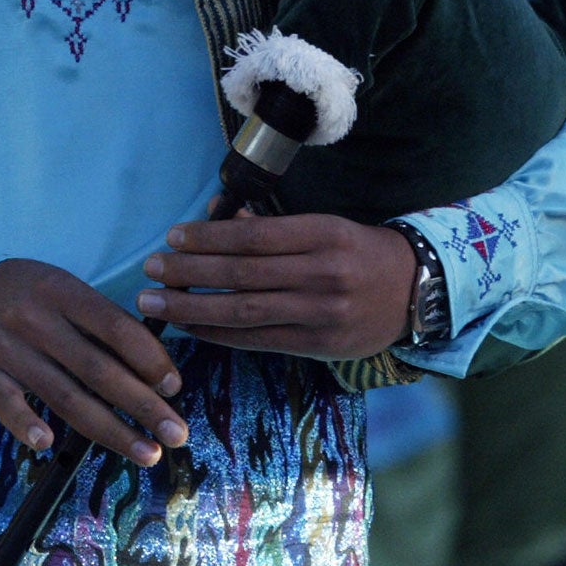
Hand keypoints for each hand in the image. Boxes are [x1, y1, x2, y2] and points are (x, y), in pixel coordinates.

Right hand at [0, 259, 186, 466]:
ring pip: (64, 396)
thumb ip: (106, 327)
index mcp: (64, 291)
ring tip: (146, 452)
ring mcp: (6, 347)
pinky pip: (5, 403)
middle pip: (97, 369)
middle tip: (177, 434)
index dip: (150, 359)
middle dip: (143, 406)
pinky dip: (25, 424)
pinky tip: (48, 444)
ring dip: (109, 430)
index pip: (116, 327)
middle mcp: (35, 318)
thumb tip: (157, 375)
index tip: (175, 388)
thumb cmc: (39, 297)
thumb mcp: (70, 293)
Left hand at [137, 213, 417, 359]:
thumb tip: (222, 220)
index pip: (253, 238)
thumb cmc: (360, 251)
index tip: (172, 237)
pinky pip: (258, 340)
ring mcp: (322, 313)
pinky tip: (192, 328)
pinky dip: (220, 335)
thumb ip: (274, 227)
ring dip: (192, 308)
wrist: (415, 291)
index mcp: (325, 234)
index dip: (208, 238)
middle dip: (189, 273)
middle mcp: (324, 274)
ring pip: (244, 311)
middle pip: (242, 274)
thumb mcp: (325, 226)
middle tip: (150, 270)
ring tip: (155, 304)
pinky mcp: (320, 346)